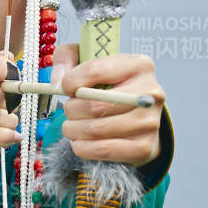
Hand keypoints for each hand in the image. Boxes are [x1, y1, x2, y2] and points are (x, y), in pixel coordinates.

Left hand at [51, 44, 164, 166]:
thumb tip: (58, 82)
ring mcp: (150, 122)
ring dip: (73, 130)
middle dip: (71, 109)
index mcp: (139, 65)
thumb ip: (67, 58)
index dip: (71, 81)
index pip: (95, 70)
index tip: (65, 88)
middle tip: (69, 110)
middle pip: (95, 105)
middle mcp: (150, 93)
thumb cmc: (110, 86)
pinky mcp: (144, 147)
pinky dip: (84, 148)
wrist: (138, 117)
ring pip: (97, 129)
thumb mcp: (90, 61)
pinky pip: (103, 150)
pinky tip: (81, 142)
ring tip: (72, 126)